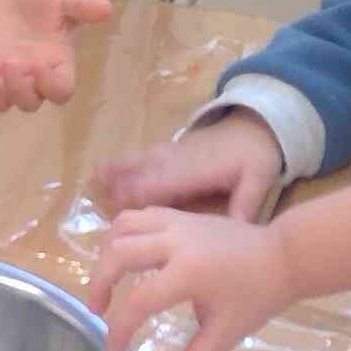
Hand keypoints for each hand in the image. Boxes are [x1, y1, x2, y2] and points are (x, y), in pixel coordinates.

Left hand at [0, 0, 113, 110]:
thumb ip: (85, 6)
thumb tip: (107, 9)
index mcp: (60, 64)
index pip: (61, 92)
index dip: (50, 88)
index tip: (39, 65)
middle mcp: (34, 76)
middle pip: (28, 103)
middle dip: (16, 89)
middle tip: (8, 62)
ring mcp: (8, 74)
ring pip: (0, 102)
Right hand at [90, 207, 293, 350]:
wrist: (283, 256)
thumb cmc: (257, 296)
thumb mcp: (227, 333)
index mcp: (189, 273)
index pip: (140, 301)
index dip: (120, 327)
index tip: (114, 349)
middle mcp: (176, 242)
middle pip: (119, 253)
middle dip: (99, 282)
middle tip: (97, 308)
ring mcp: (177, 222)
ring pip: (123, 225)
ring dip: (107, 252)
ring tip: (109, 278)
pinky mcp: (180, 214)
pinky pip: (140, 215)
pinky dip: (125, 233)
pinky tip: (129, 255)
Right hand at [96, 114, 282, 219]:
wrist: (256, 123)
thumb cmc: (257, 156)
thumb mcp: (260, 179)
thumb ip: (247, 202)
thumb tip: (238, 227)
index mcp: (197, 172)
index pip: (166, 182)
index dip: (144, 192)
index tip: (122, 205)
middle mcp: (177, 160)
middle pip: (144, 173)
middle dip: (122, 186)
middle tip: (97, 202)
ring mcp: (170, 153)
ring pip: (138, 163)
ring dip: (116, 173)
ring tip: (90, 182)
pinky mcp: (167, 150)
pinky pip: (139, 157)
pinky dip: (119, 163)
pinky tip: (99, 170)